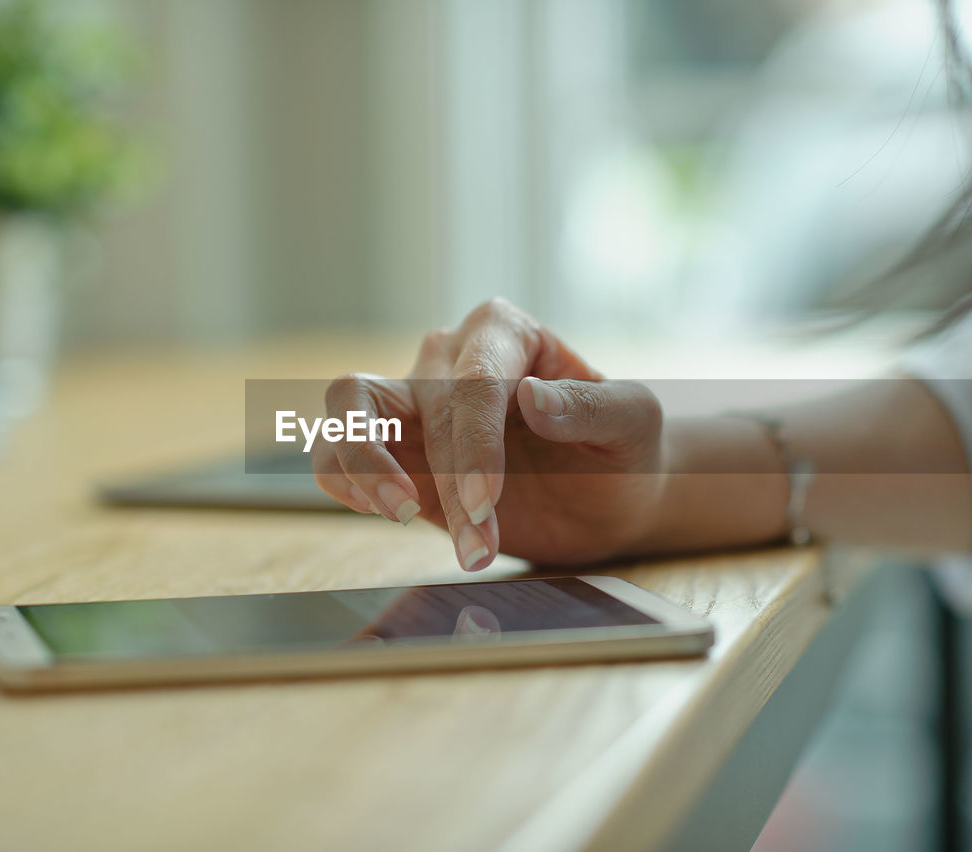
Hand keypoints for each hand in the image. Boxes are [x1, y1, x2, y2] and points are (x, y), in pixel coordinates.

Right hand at [312, 299, 665, 570]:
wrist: (608, 499)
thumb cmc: (623, 451)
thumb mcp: (634, 425)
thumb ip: (592, 405)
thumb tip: (533, 395)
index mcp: (505, 332)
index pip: (472, 381)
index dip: (472, 444)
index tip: (484, 502)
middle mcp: (450, 357)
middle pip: (415, 403)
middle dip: (442, 481)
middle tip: (478, 545)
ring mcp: (414, 403)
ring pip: (348, 409)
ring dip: (368, 471)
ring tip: (405, 519)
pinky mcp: (394, 453)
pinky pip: (337, 453)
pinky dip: (342, 478)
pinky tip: (380, 510)